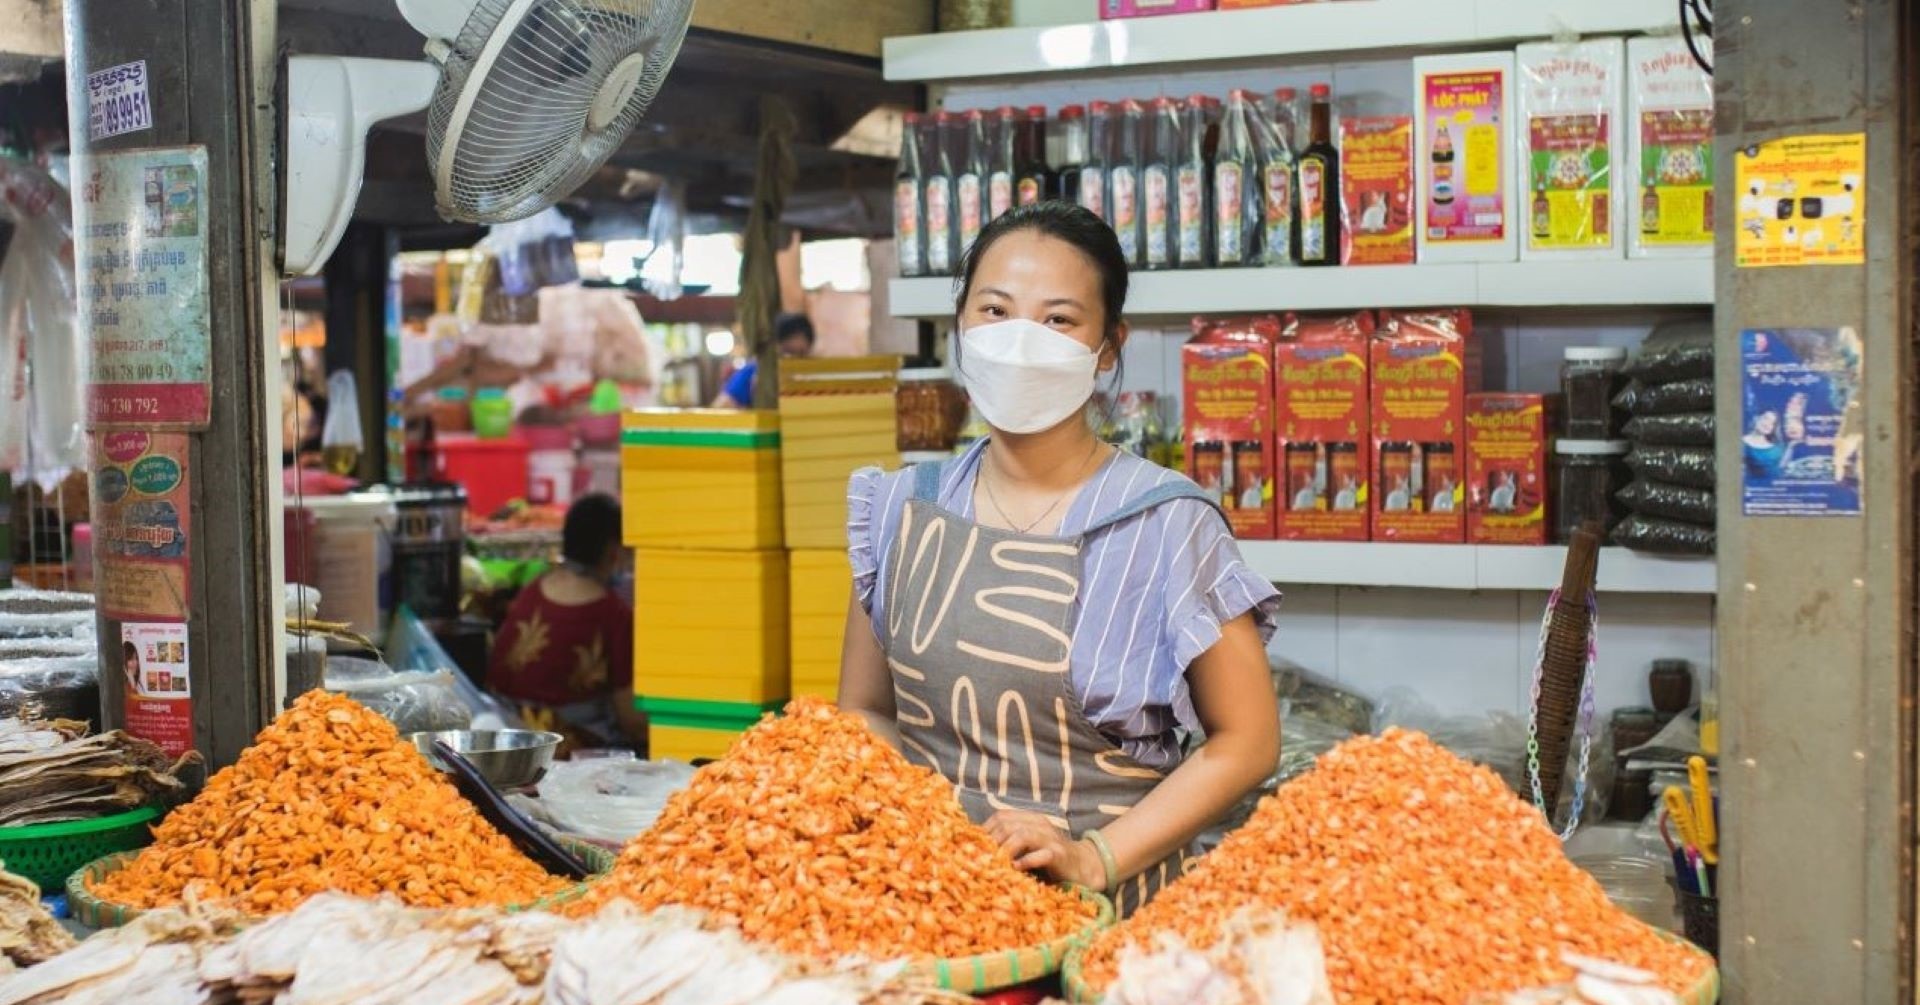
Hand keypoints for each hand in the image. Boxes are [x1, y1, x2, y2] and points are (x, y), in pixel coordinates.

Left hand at [983, 809, 1104, 889]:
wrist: (1083, 866)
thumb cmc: (1048, 858)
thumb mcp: (1027, 846)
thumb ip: (1008, 843)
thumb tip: (977, 850)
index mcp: (1030, 819)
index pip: (1001, 816)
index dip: (985, 829)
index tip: (973, 847)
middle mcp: (1040, 824)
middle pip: (1008, 825)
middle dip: (991, 841)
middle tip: (979, 859)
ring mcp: (1051, 839)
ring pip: (1023, 835)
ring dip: (1005, 850)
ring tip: (994, 864)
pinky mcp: (1060, 855)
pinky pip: (1042, 855)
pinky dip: (1027, 861)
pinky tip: (1016, 869)